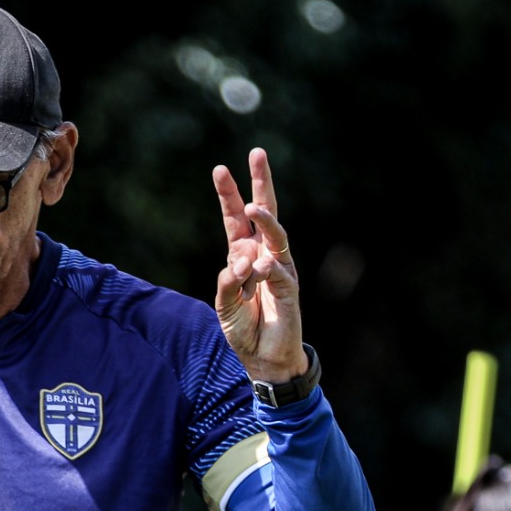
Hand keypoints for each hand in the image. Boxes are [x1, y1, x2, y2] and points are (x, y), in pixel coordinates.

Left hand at [212, 147, 305, 384]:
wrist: (263, 358)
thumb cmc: (243, 329)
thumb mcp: (224, 305)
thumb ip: (227, 283)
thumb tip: (238, 263)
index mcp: (243, 255)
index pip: (235, 220)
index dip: (228, 195)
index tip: (220, 169)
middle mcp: (263, 255)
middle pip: (264, 212)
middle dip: (261, 183)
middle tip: (257, 152)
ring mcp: (279, 268)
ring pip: (275, 234)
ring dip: (264, 219)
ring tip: (251, 207)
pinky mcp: (290, 287)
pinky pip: (277, 271)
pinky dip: (265, 271)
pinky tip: (258, 274)